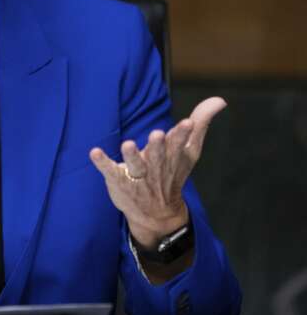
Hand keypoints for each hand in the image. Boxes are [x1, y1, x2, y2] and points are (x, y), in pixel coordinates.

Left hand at [90, 97, 226, 247]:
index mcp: (174, 157)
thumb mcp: (189, 150)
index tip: (188, 123)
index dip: (183, 134)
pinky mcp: (119, 181)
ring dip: (132, 155)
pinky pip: (110, 171)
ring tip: (127, 144)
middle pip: (158, 155)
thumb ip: (200, 123)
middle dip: (158, 146)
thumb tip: (220, 100)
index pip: (179, 144)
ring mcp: (138, 176)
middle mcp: (157, 167)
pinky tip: (94, 152)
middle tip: (158, 133)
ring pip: (136, 166)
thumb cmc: (173, 173)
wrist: (158, 214)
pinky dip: (103, 163)